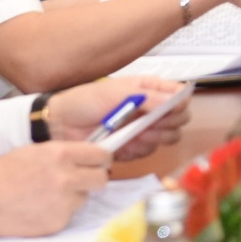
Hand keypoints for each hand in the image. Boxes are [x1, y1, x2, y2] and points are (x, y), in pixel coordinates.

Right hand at [0, 140, 113, 235]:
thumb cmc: (4, 174)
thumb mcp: (35, 152)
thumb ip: (64, 154)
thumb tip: (88, 156)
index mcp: (62, 154)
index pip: (101, 155)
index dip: (101, 159)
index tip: (99, 163)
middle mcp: (67, 178)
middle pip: (102, 179)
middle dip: (94, 179)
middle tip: (82, 180)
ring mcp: (64, 202)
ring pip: (84, 198)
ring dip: (74, 196)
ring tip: (48, 195)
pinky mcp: (58, 222)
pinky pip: (69, 215)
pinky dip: (59, 212)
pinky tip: (40, 208)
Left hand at [44, 75, 187, 142]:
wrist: (60, 124)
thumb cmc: (84, 101)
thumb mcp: (116, 94)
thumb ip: (147, 98)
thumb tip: (174, 102)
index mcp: (148, 89)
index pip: (179, 95)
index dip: (179, 104)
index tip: (169, 110)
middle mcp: (149, 109)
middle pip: (179, 119)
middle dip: (168, 124)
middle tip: (149, 124)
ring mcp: (142, 128)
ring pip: (167, 138)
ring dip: (154, 138)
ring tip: (134, 133)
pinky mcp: (132, 147)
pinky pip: (148, 152)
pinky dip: (138, 150)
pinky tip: (125, 143)